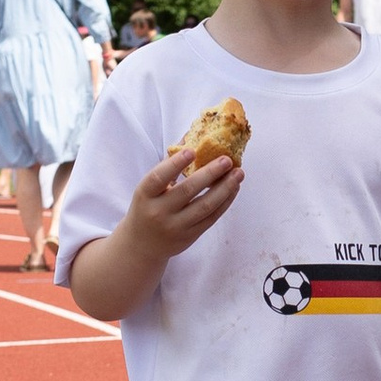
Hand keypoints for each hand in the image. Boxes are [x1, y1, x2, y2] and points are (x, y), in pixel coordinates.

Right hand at [123, 145, 245, 260]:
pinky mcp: (190, 236)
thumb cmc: (148, 206)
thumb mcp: (150, 188)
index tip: (193, 150)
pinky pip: (212, 217)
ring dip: (225, 188)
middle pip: (188, 191)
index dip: (175, 164)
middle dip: (210, 174)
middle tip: (227, 160)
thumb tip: (191, 136)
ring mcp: (175, 226)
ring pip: (205, 206)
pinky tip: (234, 188)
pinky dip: (225, 201)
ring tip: (238, 173)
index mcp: (145, 195)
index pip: (159, 178)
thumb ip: (169, 165)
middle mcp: (159, 212)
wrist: (142, 244)